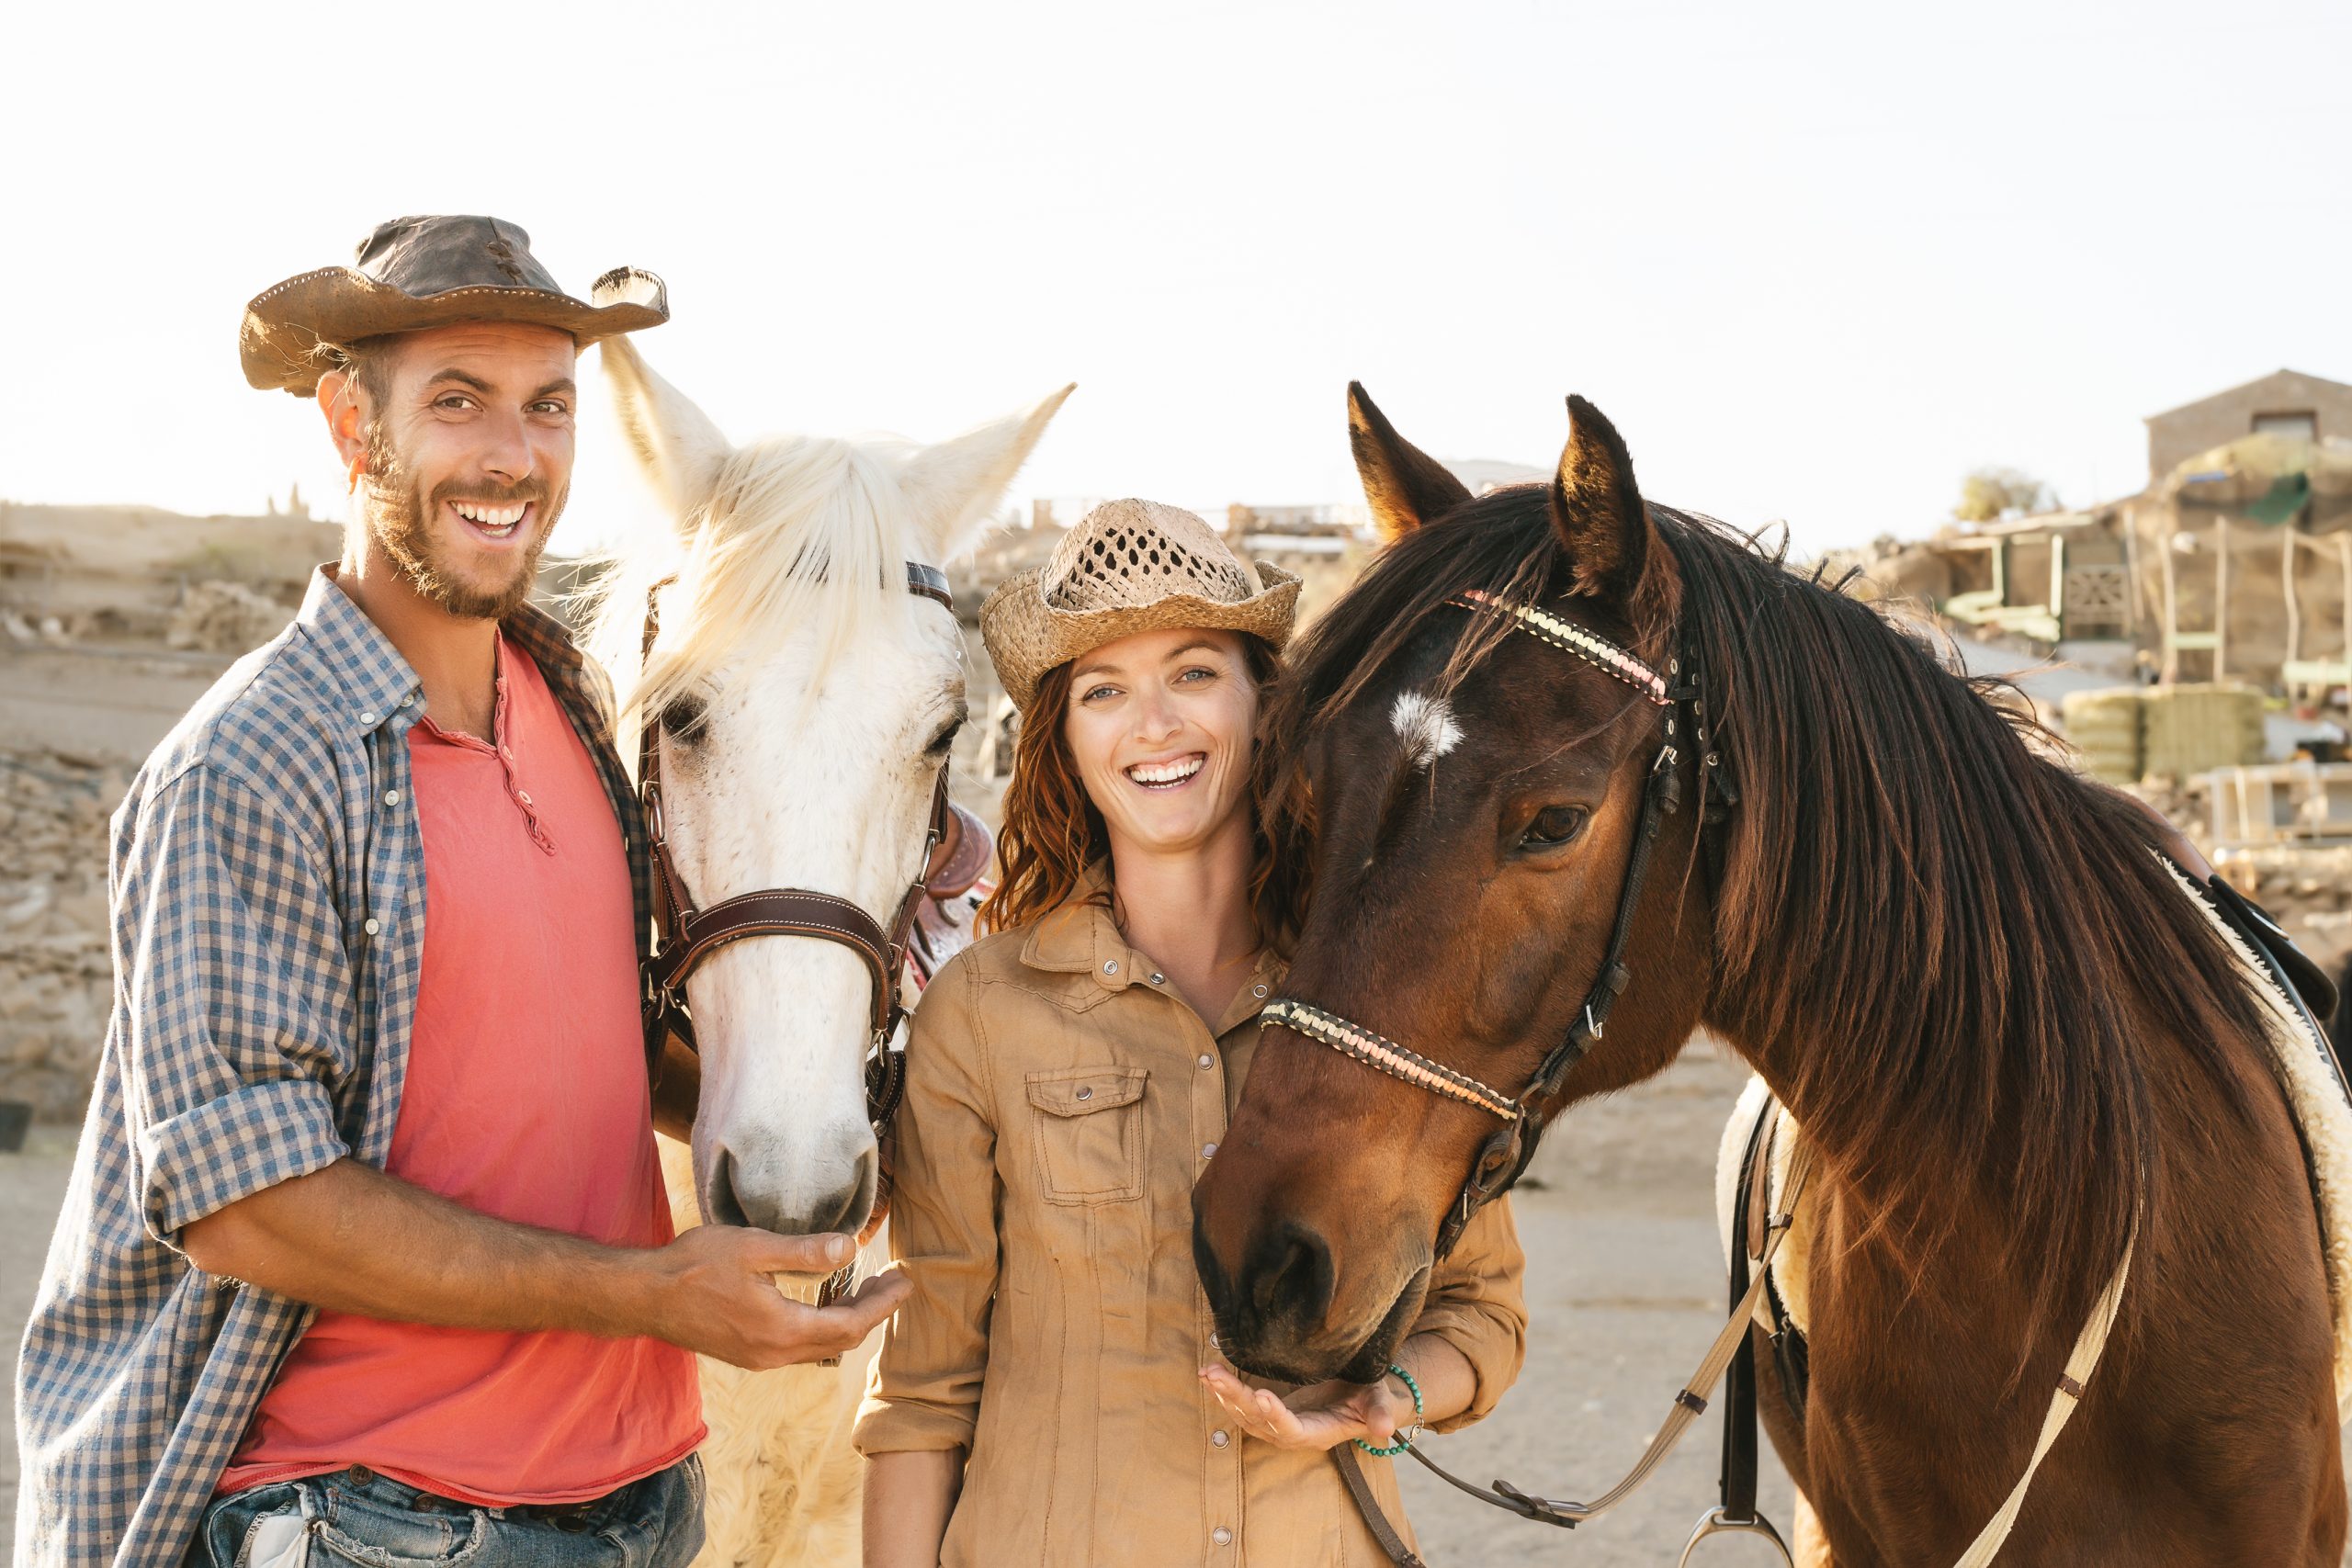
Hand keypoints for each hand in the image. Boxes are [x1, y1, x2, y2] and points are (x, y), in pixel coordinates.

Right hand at [640, 1225, 911, 1369]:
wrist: (644, 1297)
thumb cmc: (694, 1265)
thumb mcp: (753, 1248)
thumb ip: (804, 1252)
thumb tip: (851, 1249)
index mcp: (781, 1330)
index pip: (850, 1325)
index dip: (882, 1305)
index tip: (905, 1282)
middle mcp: (775, 1354)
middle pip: (841, 1340)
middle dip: (872, 1312)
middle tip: (892, 1282)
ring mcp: (759, 1359)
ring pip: (821, 1346)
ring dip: (848, 1319)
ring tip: (866, 1287)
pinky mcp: (747, 1354)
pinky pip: (800, 1347)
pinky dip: (823, 1325)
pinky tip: (824, 1302)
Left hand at [1199, 1363, 1416, 1452]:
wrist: (1362, 1396)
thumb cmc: (1371, 1395)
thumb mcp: (1379, 1400)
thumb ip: (1381, 1412)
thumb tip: (1386, 1427)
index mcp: (1319, 1433)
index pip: (1293, 1430)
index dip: (1277, 1417)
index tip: (1262, 1395)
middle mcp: (1294, 1433)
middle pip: (1260, 1422)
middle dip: (1237, 1399)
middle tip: (1215, 1376)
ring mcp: (1278, 1424)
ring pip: (1246, 1416)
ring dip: (1224, 1395)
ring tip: (1207, 1372)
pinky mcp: (1269, 1412)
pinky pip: (1242, 1407)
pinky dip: (1224, 1392)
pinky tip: (1209, 1375)